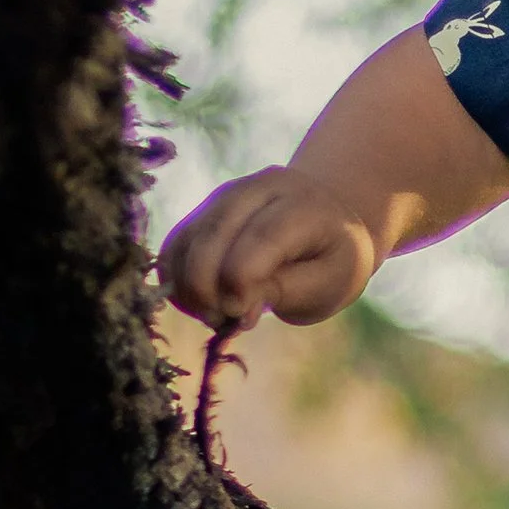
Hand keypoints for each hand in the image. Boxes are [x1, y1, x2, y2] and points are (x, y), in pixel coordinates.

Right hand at [157, 169, 377, 330]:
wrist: (328, 223)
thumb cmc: (332, 261)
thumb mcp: (329, 283)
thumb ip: (285, 291)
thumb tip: (235, 308)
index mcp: (303, 205)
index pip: (261, 237)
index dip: (240, 280)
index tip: (238, 315)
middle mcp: (259, 189)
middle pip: (214, 232)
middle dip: (206, 285)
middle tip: (220, 320)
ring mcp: (226, 196)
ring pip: (187, 239)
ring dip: (188, 286)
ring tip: (213, 315)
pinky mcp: (205, 211)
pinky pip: (175, 244)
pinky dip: (177, 278)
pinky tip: (199, 303)